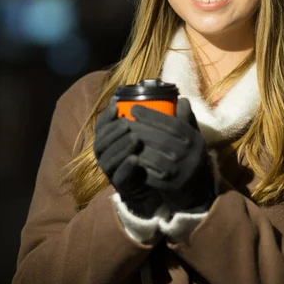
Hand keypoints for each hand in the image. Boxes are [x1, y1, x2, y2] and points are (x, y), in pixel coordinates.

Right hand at [93, 97, 162, 217]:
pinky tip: (135, 159)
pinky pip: (118, 175)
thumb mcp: (161, 135)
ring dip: (120, 147)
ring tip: (135, 139)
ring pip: (107, 157)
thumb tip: (182, 100)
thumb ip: (169, 120)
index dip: (106, 115)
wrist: (159, 183)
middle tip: (127, 124)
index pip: (102, 126)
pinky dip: (125, 166)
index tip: (116, 105)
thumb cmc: (157, 154)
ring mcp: (113, 170)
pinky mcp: (121, 184)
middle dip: (113, 131)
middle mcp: (108, 154)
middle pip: (101, 141)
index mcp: (112, 140)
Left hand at [128, 98, 215, 212]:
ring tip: (122, 138)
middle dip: (138, 129)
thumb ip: (186, 119)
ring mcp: (180, 172)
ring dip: (134, 146)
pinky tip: (127, 155)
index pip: (172, 124)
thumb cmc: (188, 155)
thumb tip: (181, 99)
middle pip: (160, 139)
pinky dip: (136, 164)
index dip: (152, 116)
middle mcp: (191, 155)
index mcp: (195, 140)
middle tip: (122, 122)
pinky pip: (148, 173)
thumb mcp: (192, 137)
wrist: (194, 189)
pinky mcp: (169, 186)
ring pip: (152, 156)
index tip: (134, 109)